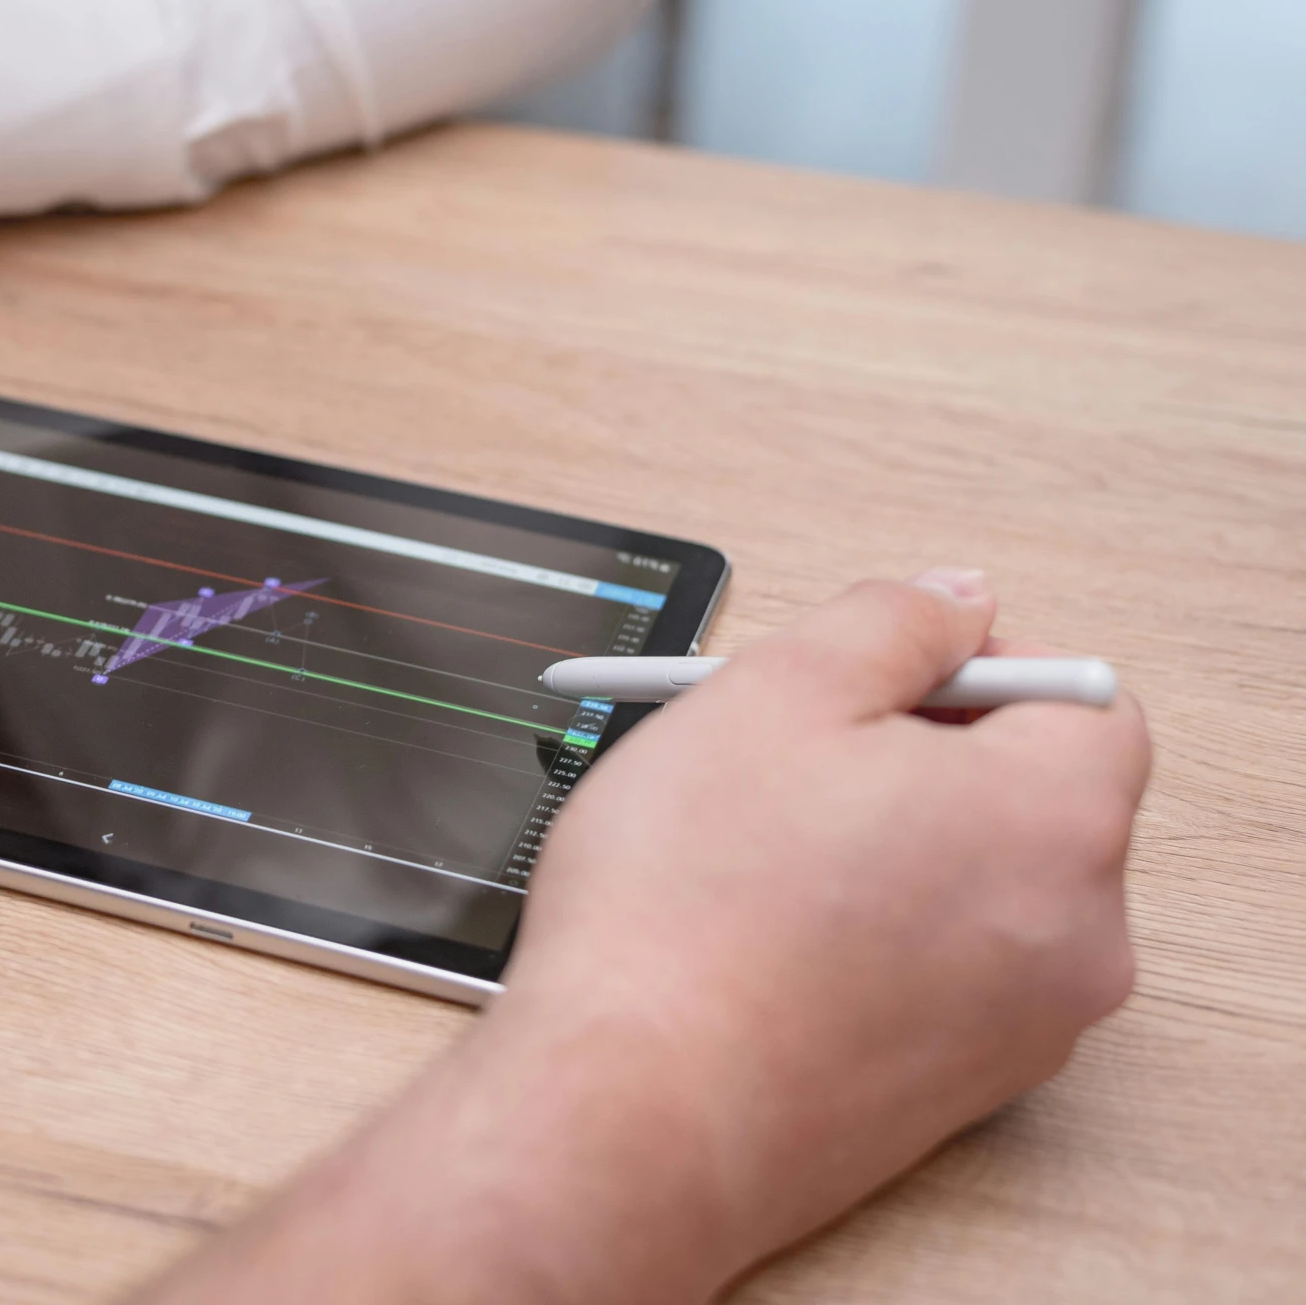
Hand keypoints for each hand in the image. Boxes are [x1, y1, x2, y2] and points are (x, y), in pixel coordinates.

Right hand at [136, 570, 1149, 1303]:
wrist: (628, 1112)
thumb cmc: (686, 912)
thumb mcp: (773, 692)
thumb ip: (889, 621)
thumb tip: (952, 603)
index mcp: (1054, 820)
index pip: (1086, 701)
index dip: (978, 667)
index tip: (877, 677)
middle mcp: (1075, 937)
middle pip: (1034, 797)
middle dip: (923, 758)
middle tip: (789, 757)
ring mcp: (1022, 1031)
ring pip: (979, 886)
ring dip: (889, 847)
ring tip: (755, 854)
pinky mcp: (955, 1093)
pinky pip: (940, 971)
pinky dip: (871, 935)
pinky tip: (761, 934)